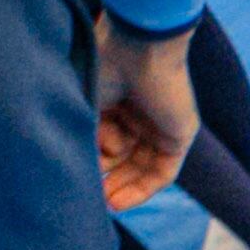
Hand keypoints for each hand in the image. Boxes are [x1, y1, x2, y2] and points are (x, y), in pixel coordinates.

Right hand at [92, 16, 199, 209]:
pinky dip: (142, 189)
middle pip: (123, 157)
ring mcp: (160, 123)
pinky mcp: (180, 134)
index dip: (90, 160)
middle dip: (106, 179)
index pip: (104, 138)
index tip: (73, 177)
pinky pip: (163, 171)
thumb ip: (82, 133)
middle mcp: (138, 111)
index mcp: (115, 95)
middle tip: (87, 198)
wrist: (139, 44)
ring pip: (140, 166)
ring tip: (101, 204)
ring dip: (122, 187)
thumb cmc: (104, 63)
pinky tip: (118, 201)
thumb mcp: (85, 102)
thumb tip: (69, 163)